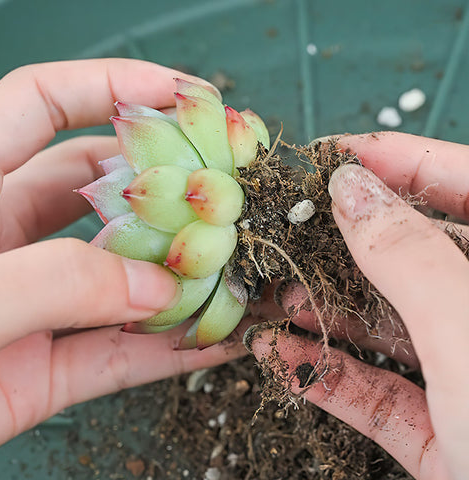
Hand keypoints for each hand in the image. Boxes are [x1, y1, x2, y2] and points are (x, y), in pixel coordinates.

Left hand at [0, 59, 247, 450]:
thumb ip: (54, 282)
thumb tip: (157, 288)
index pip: (42, 104)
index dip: (112, 85)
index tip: (182, 93)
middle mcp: (7, 241)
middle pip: (102, 192)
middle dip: (166, 185)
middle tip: (227, 187)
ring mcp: (34, 307)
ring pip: (121, 279)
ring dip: (178, 277)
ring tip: (237, 264)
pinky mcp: (46, 371)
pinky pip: (121, 356)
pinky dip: (169, 350)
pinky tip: (219, 340)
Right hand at [247, 132, 468, 479]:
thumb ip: (408, 255)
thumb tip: (350, 188)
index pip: (462, 180)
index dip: (396, 158)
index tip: (330, 154)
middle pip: (413, 255)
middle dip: (342, 244)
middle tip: (286, 229)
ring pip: (388, 325)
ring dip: (323, 310)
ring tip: (273, 293)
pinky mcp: (444, 433)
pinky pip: (378, 391)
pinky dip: (325, 374)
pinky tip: (276, 355)